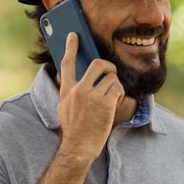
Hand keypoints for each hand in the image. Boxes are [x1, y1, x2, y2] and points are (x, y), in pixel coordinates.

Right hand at [57, 32, 124, 163]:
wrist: (78, 148)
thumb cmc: (74, 129)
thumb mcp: (64, 107)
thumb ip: (70, 92)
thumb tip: (77, 79)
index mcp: (66, 90)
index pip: (67, 63)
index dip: (70, 47)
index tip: (74, 35)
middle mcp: (78, 90)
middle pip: (98, 64)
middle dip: (109, 67)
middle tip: (110, 75)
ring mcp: (91, 97)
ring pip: (112, 77)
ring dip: (115, 86)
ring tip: (111, 98)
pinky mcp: (104, 104)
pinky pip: (118, 88)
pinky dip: (119, 95)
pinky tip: (114, 104)